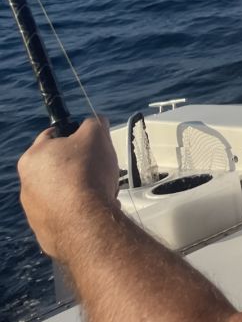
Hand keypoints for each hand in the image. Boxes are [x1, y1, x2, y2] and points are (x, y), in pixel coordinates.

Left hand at [18, 117, 119, 259]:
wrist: (87, 223)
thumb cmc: (87, 173)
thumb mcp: (96, 133)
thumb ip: (94, 122)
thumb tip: (96, 123)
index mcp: (32, 158)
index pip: (52, 135)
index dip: (74, 134)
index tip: (89, 140)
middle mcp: (26, 186)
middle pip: (58, 166)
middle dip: (79, 165)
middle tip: (99, 166)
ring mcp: (35, 212)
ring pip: (62, 192)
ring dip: (81, 189)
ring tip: (101, 190)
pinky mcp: (45, 233)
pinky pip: (65, 215)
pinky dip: (80, 211)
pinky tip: (96, 208)